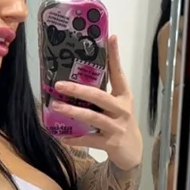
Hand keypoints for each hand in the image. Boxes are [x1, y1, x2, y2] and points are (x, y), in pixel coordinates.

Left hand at [51, 35, 142, 171]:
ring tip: (56, 107)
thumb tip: (79, 74)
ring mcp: (117, 127)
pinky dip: (76, 139)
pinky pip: (90, 139)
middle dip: (78, 90)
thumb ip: (103, 90)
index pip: (119, 73)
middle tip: (59, 85)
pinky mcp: (111, 143)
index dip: (115, 56)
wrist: (132, 151)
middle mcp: (122, 109)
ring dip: (73, 112)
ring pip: (93, 117)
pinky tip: (63, 137)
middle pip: (99, 96)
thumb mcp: (117, 104)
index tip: (111, 37)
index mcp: (123, 96)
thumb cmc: (120, 122)